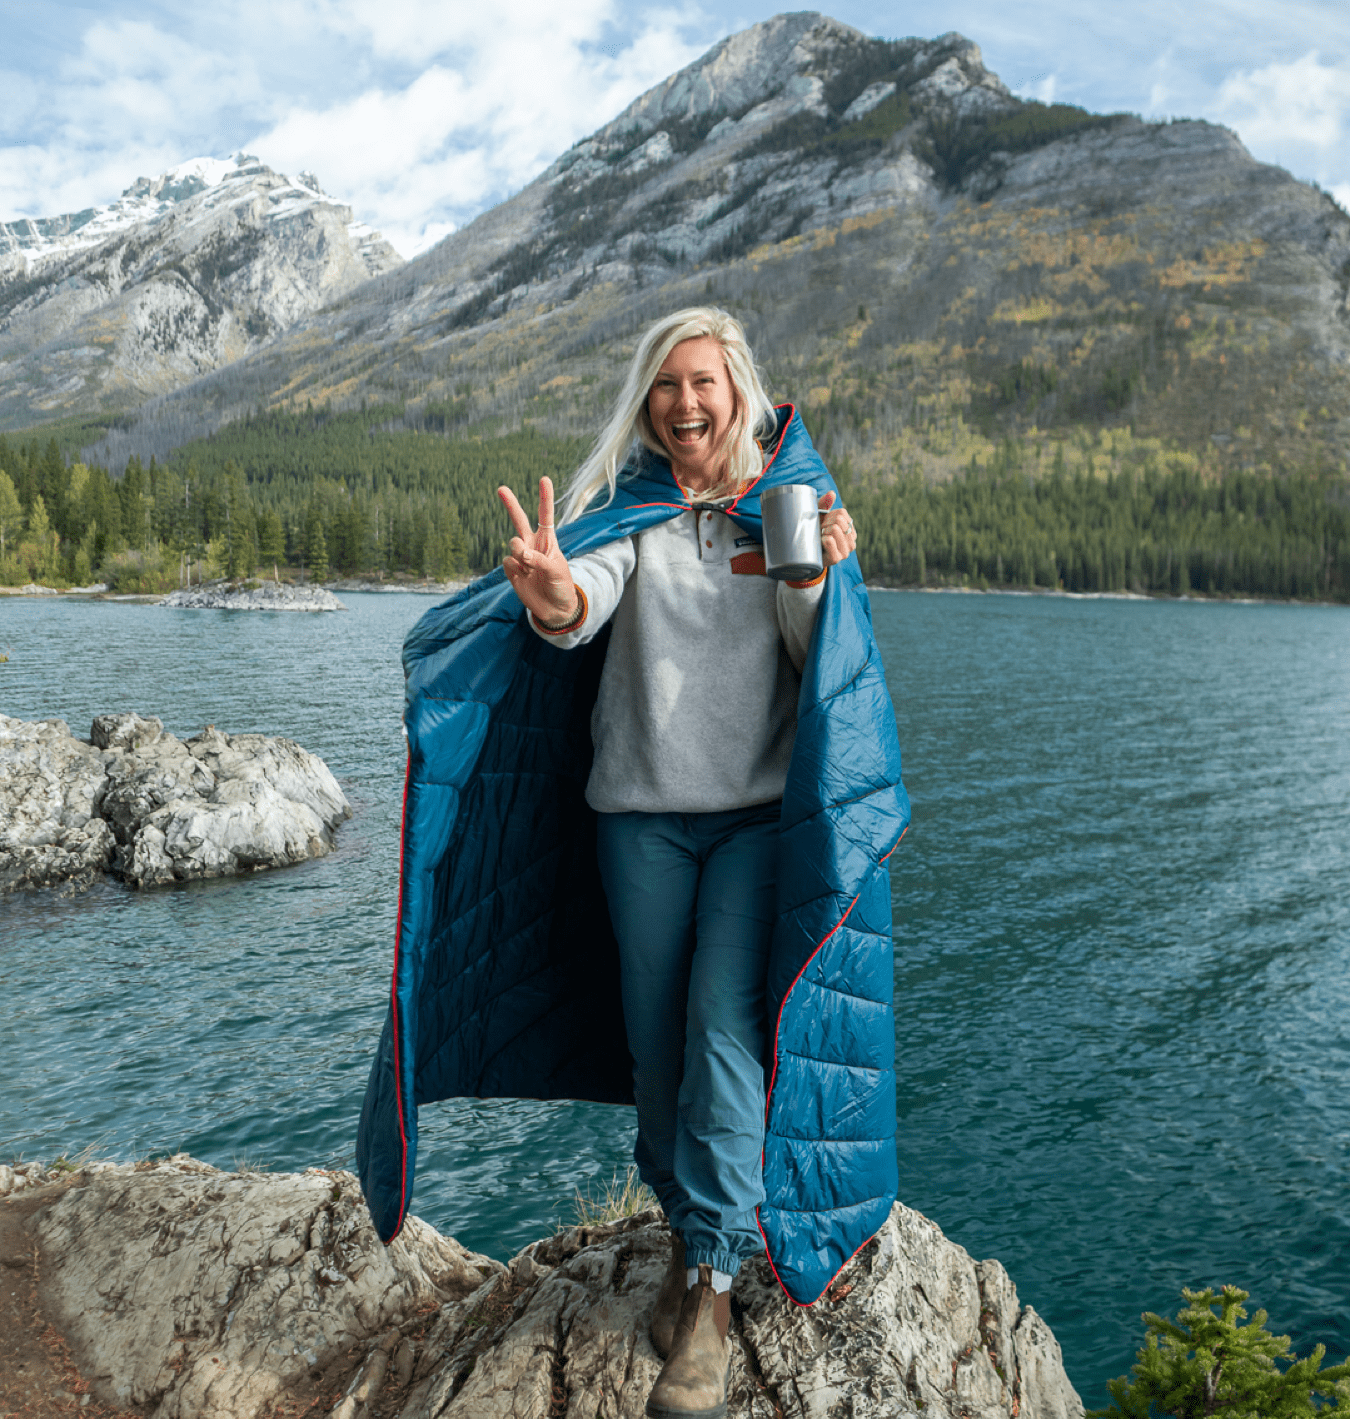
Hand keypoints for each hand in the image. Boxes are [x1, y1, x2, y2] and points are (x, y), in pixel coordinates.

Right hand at [498, 478, 577, 624]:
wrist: (554, 609)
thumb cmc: (561, 586)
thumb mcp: (557, 571)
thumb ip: (539, 560)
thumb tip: (520, 553)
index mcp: (548, 541)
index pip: (545, 516)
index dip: (545, 497)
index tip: (544, 479)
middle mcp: (532, 545)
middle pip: (519, 520)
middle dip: (510, 504)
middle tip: (501, 488)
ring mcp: (521, 557)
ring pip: (513, 544)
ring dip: (520, 554)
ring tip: (530, 568)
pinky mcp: (512, 570)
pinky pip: (507, 562)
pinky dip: (515, 570)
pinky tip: (524, 577)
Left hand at [818, 491, 856, 567]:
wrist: (807, 555)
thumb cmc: (815, 533)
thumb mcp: (819, 517)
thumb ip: (825, 504)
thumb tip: (832, 493)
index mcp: (850, 529)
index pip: (842, 513)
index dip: (829, 515)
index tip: (823, 523)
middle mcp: (852, 540)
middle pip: (839, 520)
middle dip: (825, 523)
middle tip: (820, 531)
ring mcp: (846, 551)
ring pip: (834, 529)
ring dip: (823, 531)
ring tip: (820, 537)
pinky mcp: (837, 558)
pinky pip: (829, 540)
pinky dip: (822, 539)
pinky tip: (820, 544)